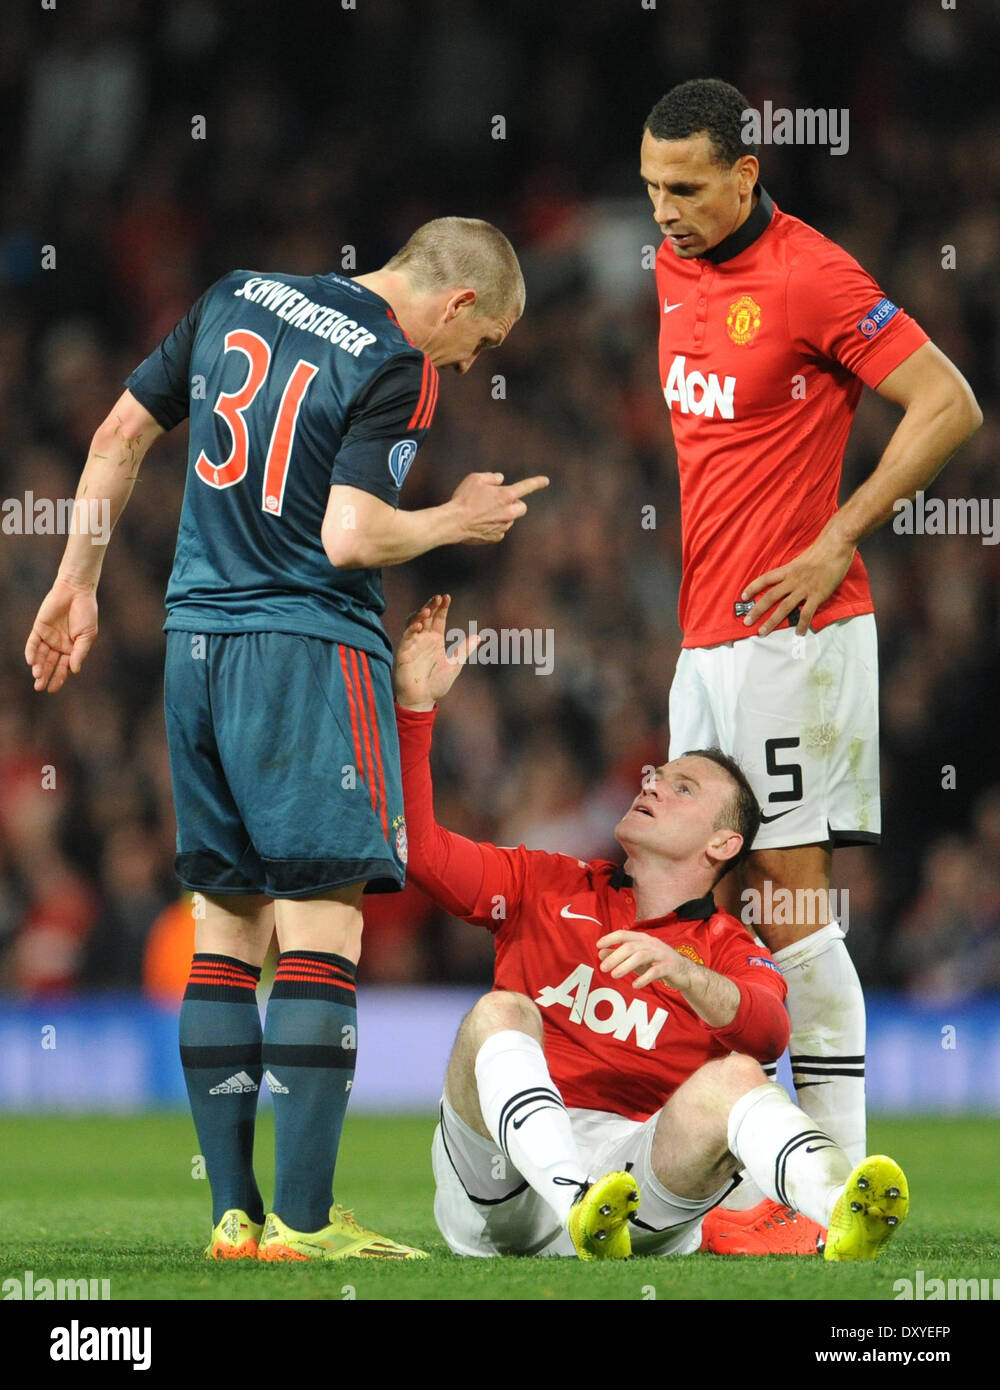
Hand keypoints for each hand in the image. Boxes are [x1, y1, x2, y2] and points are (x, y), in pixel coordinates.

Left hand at [25, 578, 98, 692]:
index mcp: (72, 649)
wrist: (76, 592)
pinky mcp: (39, 628)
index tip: (52, 689)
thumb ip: (80, 653)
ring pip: (41, 656)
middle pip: (50, 664)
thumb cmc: (86, 613)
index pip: (64, 667)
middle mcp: (59, 645)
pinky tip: (31, 662)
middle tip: (39, 687)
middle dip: (45, 676)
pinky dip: (31, 652)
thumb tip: (74, 671)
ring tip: (37, 676)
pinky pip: (33, 643)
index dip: (58, 678)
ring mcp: (48, 637)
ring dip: (38, 666)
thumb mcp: (87, 635)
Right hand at [394, 594, 479, 709]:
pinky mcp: (403, 653)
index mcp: (435, 640)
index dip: (442, 608)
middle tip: (438, 598)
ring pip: (413, 624)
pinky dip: (411, 630)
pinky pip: (406, 638)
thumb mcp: (455, 664)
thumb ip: (464, 649)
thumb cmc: (437, 683)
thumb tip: (479, 636)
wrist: (423, 700)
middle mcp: (423, 639)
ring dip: (419, 615)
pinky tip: (418, 625)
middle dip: (431, 606)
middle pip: (426, 617)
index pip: (438, 619)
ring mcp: (412, 645)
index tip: (447, 597)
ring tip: (428, 610)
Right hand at [449, 472, 548, 544]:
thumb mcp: (475, 478)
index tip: (545, 481)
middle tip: (499, 502)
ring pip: (509, 519)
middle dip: (515, 505)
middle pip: (522, 508)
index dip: (537, 482)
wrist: (453, 523)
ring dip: (502, 515)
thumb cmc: (464, 498)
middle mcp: (509, 512)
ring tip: (482, 513)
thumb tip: (500, 479)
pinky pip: (500, 530)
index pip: (526, 487)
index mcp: (506, 495)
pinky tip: (480, 523)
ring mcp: (504, 526)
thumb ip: (491, 477)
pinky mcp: (496, 537)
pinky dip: (493, 526)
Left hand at [597, 930, 692, 990]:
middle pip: (630, 947)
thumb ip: (619, 955)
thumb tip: (600, 953)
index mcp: (642, 939)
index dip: (610, 938)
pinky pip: (655, 971)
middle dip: (615, 956)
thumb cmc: (657, 963)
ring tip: (614, 975)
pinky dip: (644, 978)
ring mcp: (661, 954)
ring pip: (641, 956)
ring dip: (626, 965)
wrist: (684, 972)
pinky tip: (635, 985)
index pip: (624, 934)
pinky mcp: (669, 967)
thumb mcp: (636, 959)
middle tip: (603, 967)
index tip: (598, 945)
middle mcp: (651, 944)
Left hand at [740, 532, 854, 636]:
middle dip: (756, 610)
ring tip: (762, 632)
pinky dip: (802, 624)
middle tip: (746, 622)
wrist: (835, 547)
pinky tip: (799, 632)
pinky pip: (807, 613)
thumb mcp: (801, 559)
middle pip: (770, 597)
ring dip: (771, 621)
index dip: (753, 587)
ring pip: (784, 607)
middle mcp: (792, 580)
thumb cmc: (821, 551)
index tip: (743, 596)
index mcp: (788, 570)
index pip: (765, 579)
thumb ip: (793, 570)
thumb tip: (788, 578)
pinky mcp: (817, 595)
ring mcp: (804, 589)